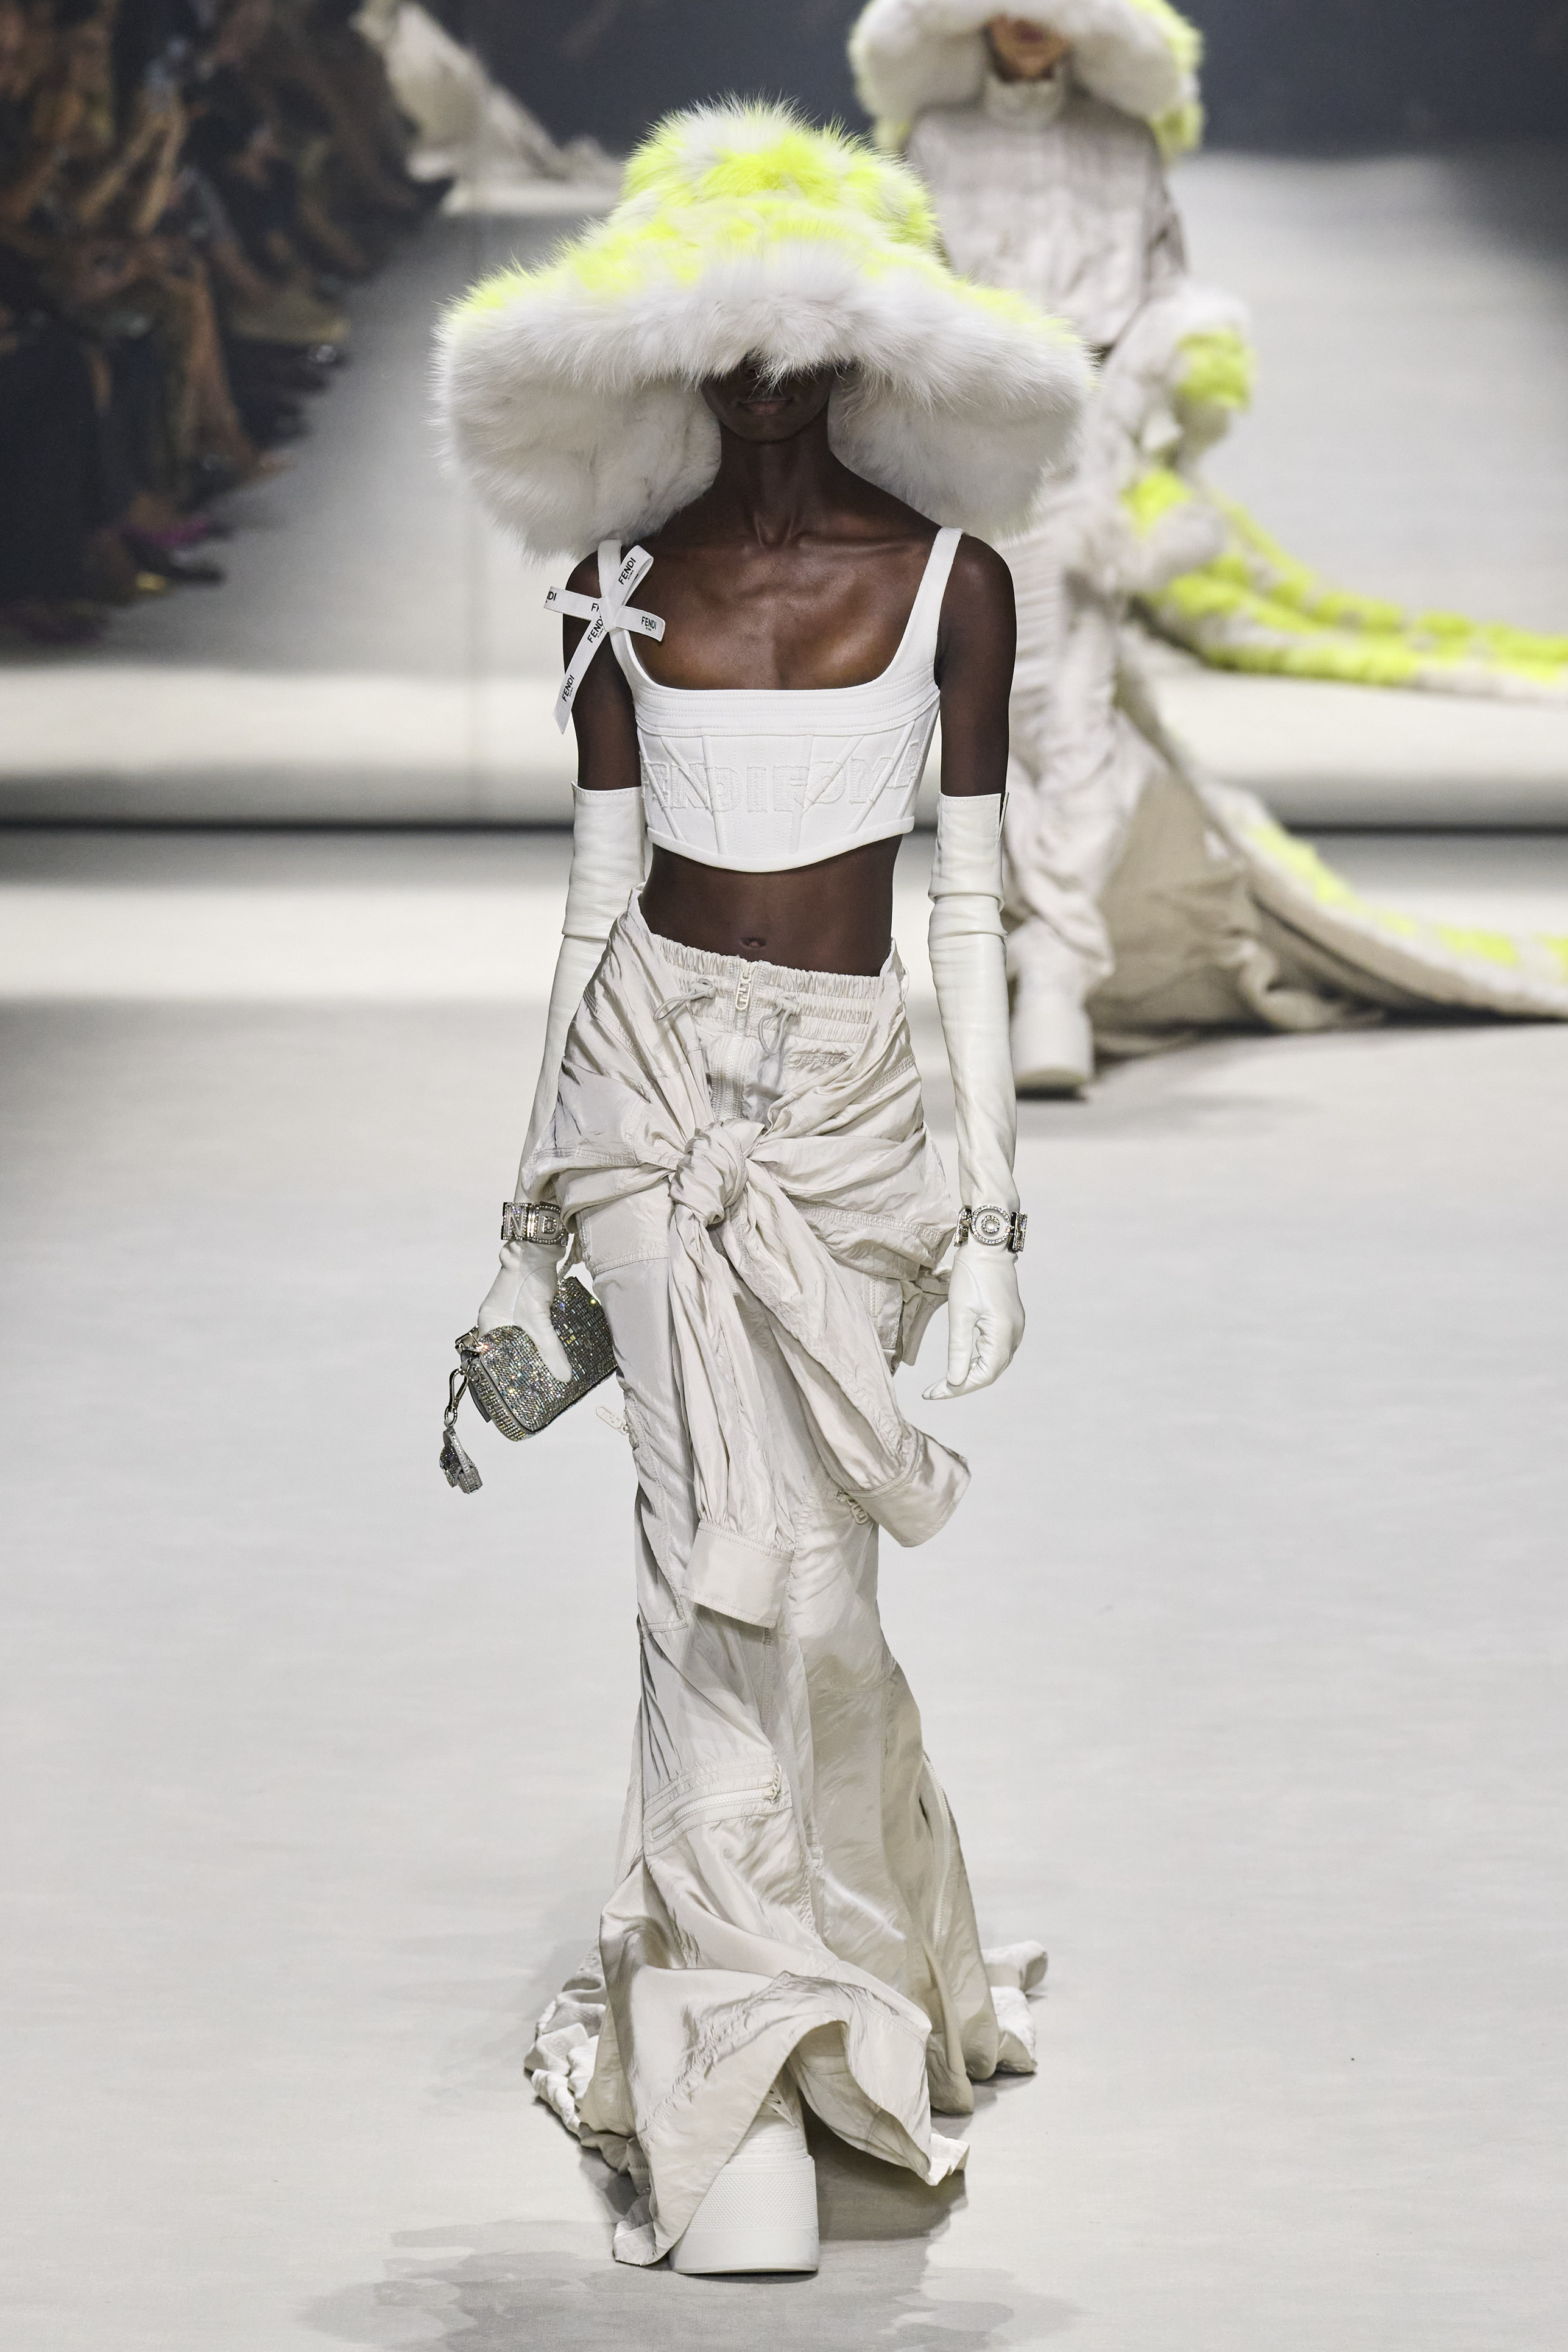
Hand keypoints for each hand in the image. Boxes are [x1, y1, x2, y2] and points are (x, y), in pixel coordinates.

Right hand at [475, 1238, 570, 1380]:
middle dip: (521, 1365)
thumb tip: (564, 1377)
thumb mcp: (539, 1319)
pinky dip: (539, 1340)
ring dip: (532, 1353)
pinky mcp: (525, 1306)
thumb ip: (550, 1348)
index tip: (517, 1389)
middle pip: (506, 1350)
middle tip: (536, 1385)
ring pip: (520, 1340)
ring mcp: (510, 1312)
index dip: (502, 1372)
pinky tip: (552, 1351)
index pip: (490, 1356)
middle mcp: (496, 1318)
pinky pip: (530, 1330)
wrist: (538, 1248)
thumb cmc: (529, 1281)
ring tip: (546, 1373)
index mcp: (489, 1323)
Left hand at [923, 1242, 1023, 1400]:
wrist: (988, 1248)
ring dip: (970, 1373)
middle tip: (935, 1390)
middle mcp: (1014, 1336)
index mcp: (1003, 1335)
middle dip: (962, 1384)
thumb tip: (954, 1382)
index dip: (956, 1389)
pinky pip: (996, 1350)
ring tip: (945, 1380)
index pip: (982, 1376)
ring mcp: (1015, 1329)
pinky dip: (978, 1360)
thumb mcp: (959, 1314)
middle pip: (989, 1373)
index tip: (932, 1393)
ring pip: (993, 1362)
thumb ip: (958, 1350)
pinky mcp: (1011, 1322)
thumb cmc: (971, 1276)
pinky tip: (963, 1361)